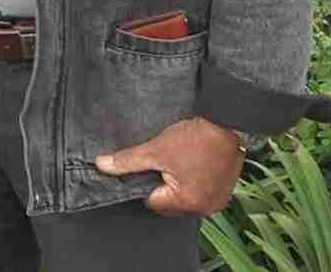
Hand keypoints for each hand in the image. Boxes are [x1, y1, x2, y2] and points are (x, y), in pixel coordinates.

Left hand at [93, 117, 243, 216]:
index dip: (143, 183)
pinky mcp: (224, 191)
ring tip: (178, 161)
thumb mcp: (156, 149)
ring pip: (184, 197)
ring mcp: (217, 201)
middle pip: (169, 203)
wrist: (228, 121)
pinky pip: (200, 191)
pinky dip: (192, 181)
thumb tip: (102, 165)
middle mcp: (204, 208)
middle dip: (160, 184)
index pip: (152, 202)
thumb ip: (127, 161)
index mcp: (187, 203)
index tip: (146, 166)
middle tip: (162, 162)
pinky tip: (191, 163)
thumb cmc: (196, 137)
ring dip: (177, 184)